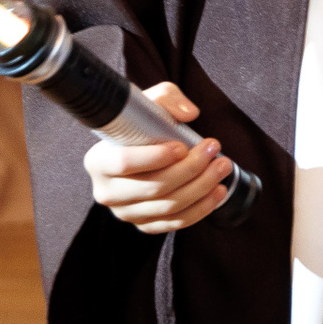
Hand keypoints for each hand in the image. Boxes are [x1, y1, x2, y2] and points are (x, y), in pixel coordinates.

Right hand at [82, 81, 232, 233]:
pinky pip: (174, 223)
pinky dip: (200, 209)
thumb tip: (189, 114)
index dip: (155, 157)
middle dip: (191, 169)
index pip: (124, 164)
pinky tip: (218, 192)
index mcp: (99, 161)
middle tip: (214, 149)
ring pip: (168, 207)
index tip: (183, 146)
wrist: (144, 148)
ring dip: (202, 188)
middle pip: (153, 187)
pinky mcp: (144, 224)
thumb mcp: (151, 102)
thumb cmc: (144, 125)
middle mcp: (107, 192)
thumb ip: (168, 99)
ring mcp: (125, 212)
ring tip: (223, 166)